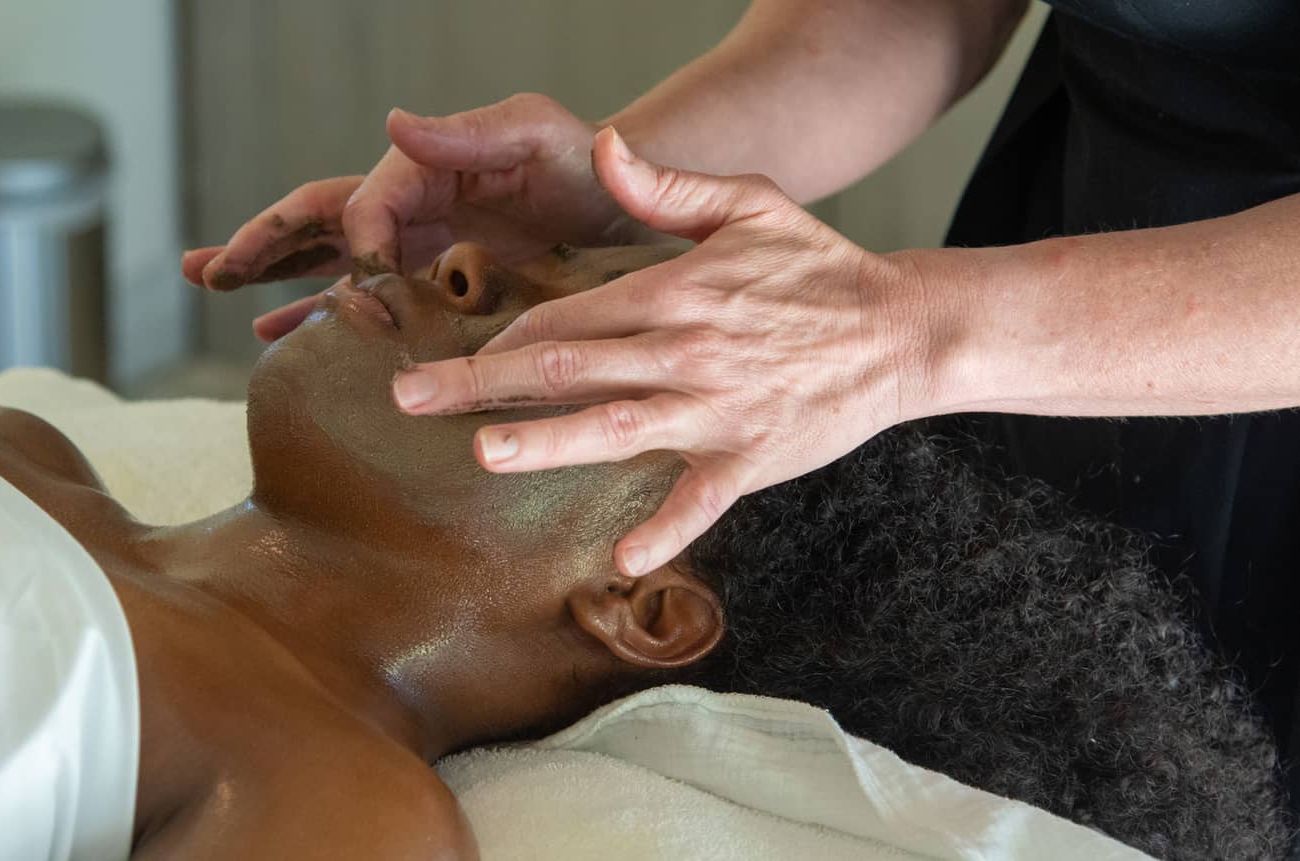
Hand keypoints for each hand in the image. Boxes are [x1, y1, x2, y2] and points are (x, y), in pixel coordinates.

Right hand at [181, 93, 637, 341]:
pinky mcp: (430, 280)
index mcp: (424, 167)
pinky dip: (318, 312)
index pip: (361, 205)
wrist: (626, 205)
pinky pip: (363, 296)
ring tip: (215, 289)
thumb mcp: (533, 132)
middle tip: (205, 269)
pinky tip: (279, 334)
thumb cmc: (586, 162)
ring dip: (269, 277)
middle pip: (314, 220)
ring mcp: (413, 243)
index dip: (353, 245)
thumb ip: (465, 132)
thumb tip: (393, 123)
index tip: (367, 288)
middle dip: (258, 244)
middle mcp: (407, 202)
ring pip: (324, 260)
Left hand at [391, 128, 936, 576]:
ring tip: (483, 451)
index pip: (569, 315)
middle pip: (569, 368)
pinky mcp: (753, 458)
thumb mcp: (748, 205)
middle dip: (482, 382)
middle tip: (410, 399)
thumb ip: (666, 186)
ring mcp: (718, 409)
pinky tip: (624, 562)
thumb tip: (604, 148)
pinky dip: (667, 529)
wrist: (902, 329)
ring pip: (616, 426)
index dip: (505, 336)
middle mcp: (685, 350)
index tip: (456, 357)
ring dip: (548, 441)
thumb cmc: (818, 267)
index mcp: (674, 291)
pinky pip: (702, 500)